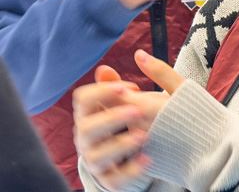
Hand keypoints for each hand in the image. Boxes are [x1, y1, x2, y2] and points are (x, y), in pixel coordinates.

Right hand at [73, 67, 148, 190]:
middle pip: (86, 128)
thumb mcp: (129, 102)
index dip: (102, 91)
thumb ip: (117, 86)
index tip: (128, 87)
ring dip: (119, 145)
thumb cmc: (133, 120)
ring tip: (144, 136)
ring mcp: (97, 159)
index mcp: (90, 114)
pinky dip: (130, 170)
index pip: (82, 100)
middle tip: (138, 111)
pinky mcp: (111, 178)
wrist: (141, 152)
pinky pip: (114, 179)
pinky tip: (147, 158)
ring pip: (96, 156)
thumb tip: (104, 67)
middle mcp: (88, 138)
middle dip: (111, 118)